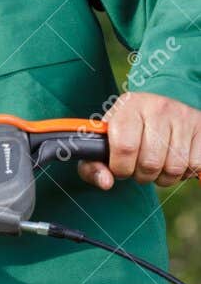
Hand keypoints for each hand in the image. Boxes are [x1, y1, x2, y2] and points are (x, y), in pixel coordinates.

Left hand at [78, 92, 200, 189]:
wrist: (162, 100)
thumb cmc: (127, 129)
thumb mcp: (104, 141)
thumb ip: (93, 165)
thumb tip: (106, 183)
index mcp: (128, 108)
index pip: (124, 147)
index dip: (121, 168)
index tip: (121, 168)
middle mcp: (157, 108)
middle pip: (150, 162)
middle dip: (142, 175)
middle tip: (139, 167)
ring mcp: (182, 116)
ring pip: (175, 167)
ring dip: (164, 176)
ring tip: (157, 165)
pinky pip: (195, 165)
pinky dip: (185, 172)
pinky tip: (174, 160)